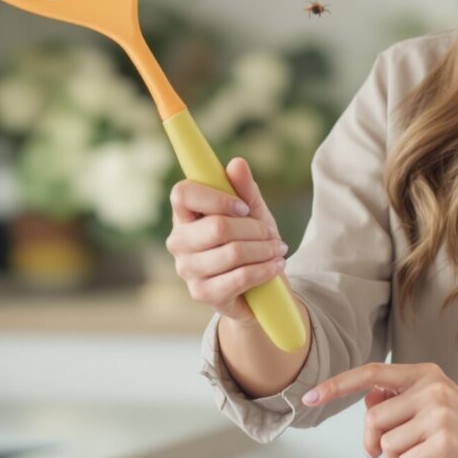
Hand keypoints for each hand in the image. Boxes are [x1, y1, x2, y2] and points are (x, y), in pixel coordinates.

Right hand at [165, 157, 288, 324]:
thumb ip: (244, 189)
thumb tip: (237, 163)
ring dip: (264, 250)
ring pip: (232, 252)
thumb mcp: (253, 213)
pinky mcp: (203, 294)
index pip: (183, 194)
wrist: (259, 288)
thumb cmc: (250, 243)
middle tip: (271, 234)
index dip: (217, 197)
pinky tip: (276, 265)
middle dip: (254, 229)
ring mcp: (188, 270)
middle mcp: (179, 242)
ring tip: (278, 249)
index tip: (243, 207)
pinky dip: (265, 269)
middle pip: (217, 226)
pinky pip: (240, 277)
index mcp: (185, 215)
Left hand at [302, 362, 457, 457]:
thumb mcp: (435, 407)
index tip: (308, 397)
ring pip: (386, 446)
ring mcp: (439, 413)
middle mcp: (432, 388)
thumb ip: (402, 401)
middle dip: (375, 445)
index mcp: (425, 375)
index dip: (337, 386)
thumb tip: (368, 401)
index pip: (371, 375)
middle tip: (397, 455)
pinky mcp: (445, 441)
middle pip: (372, 420)